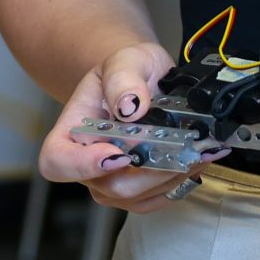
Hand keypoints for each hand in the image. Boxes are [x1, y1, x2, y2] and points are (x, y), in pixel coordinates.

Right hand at [40, 41, 219, 214]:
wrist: (141, 78)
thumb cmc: (126, 70)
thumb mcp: (123, 61)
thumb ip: (123, 80)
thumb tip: (131, 107)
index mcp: (70, 133)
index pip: (58, 161)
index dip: (84, 166)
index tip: (120, 154)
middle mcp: (86, 164)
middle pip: (109, 186)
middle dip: (151, 172)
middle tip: (184, 151)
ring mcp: (111, 181)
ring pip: (137, 197)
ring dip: (172, 177)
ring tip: (200, 152)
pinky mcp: (137, 189)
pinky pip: (155, 198)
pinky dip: (180, 182)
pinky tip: (198, 161)